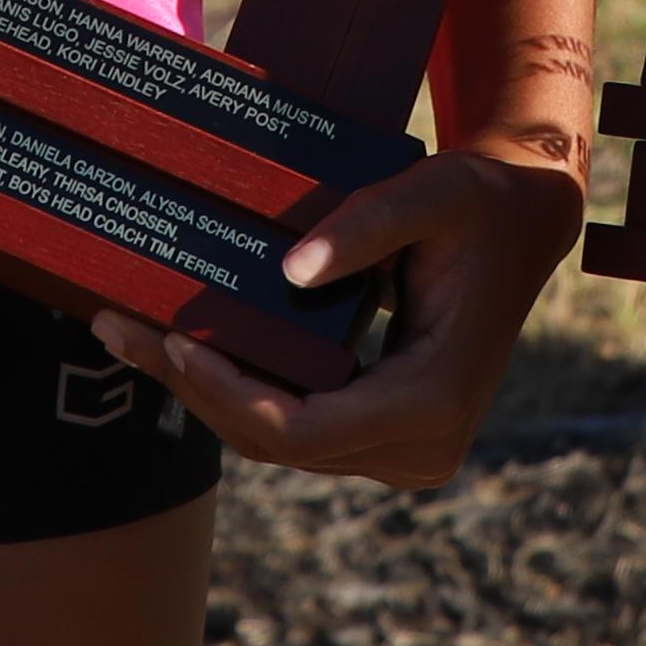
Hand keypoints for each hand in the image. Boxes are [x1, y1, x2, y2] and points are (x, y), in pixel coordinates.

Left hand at [94, 142, 584, 489]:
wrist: (523, 225)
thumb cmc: (477, 202)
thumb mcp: (433, 192)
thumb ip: (367, 225)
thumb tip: (289, 273)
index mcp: (431, 400)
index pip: (302, 429)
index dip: (228, 394)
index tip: (176, 340)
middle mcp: (422, 449)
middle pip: (279, 444)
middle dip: (197, 391)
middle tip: (122, 330)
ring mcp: (407, 453)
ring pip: (281, 444)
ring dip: (209, 396)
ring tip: (136, 337)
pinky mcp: (389, 440)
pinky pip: (300, 431)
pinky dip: (243, 395)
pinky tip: (190, 351)